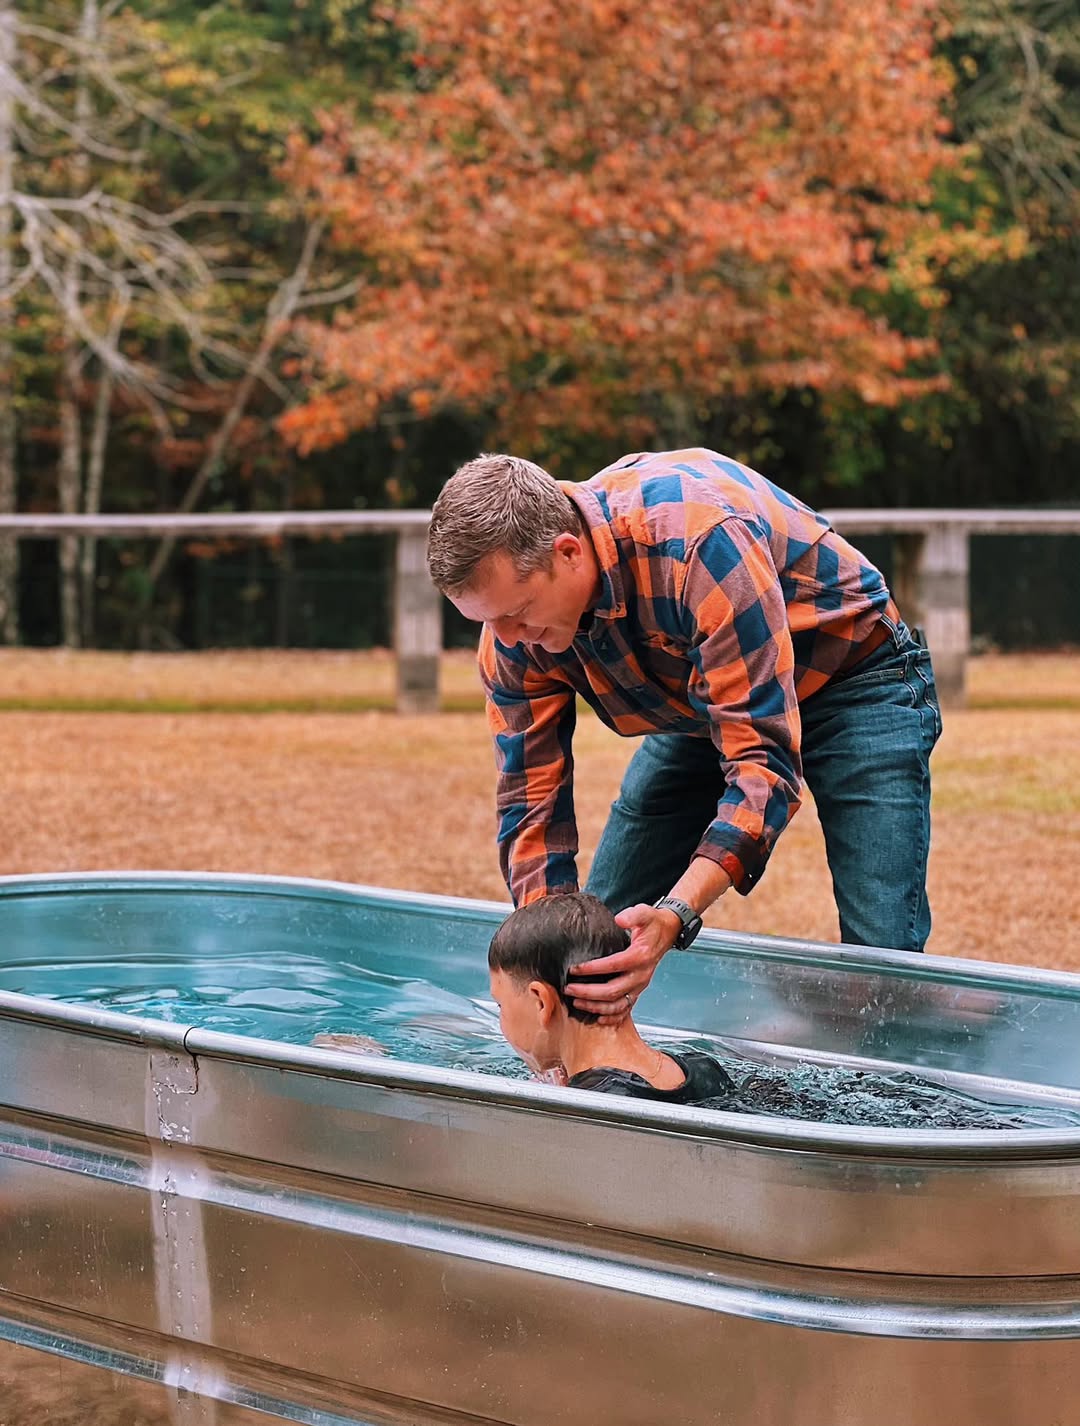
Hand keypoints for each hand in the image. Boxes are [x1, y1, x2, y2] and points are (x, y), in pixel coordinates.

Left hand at [563, 903, 682, 1024]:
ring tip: (577, 1003)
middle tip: (569, 989)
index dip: (592, 969)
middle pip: (613, 991)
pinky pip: (626, 1009)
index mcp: (640, 956)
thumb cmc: (652, 924)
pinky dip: (613, 1017)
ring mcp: (640, 985)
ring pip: (618, 1004)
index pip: (612, 966)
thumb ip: (632, 916)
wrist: (668, 932)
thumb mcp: (644, 913)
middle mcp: (641, 975)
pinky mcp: (638, 990)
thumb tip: (619, 920)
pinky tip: (598, 1018)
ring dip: (596, 1007)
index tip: (574, 969)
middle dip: (588, 992)